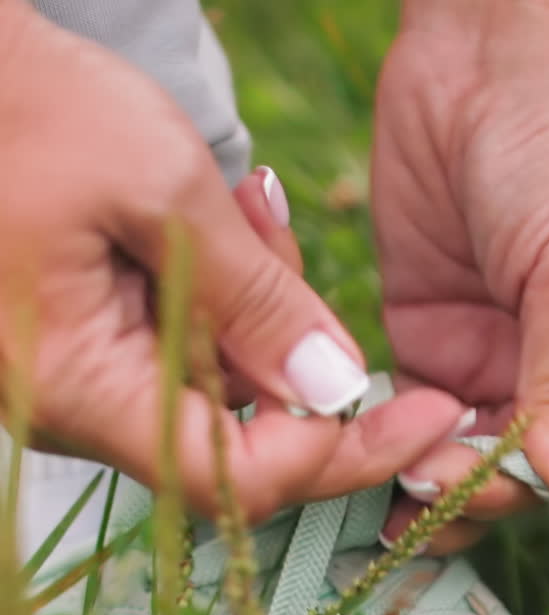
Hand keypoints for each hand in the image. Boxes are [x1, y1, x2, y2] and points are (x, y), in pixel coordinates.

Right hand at [0, 3, 461, 522]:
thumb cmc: (23, 107)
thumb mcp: (160, 188)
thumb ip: (258, 301)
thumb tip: (337, 391)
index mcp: (84, 390)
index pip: (235, 482)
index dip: (335, 455)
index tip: (419, 414)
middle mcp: (79, 411)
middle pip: (237, 439)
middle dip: (296, 356)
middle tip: (286, 243)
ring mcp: (83, 387)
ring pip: (219, 393)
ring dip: (260, 311)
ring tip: (244, 211)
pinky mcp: (89, 353)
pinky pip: (184, 354)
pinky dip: (220, 298)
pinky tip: (218, 226)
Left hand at [373, 0, 548, 552]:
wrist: (488, 46)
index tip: (545, 479)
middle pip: (544, 491)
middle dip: (496, 495)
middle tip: (441, 470)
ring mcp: (502, 368)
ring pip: (474, 473)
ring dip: (438, 488)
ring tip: (401, 473)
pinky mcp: (434, 346)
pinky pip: (415, 426)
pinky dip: (392, 449)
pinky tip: (366, 452)